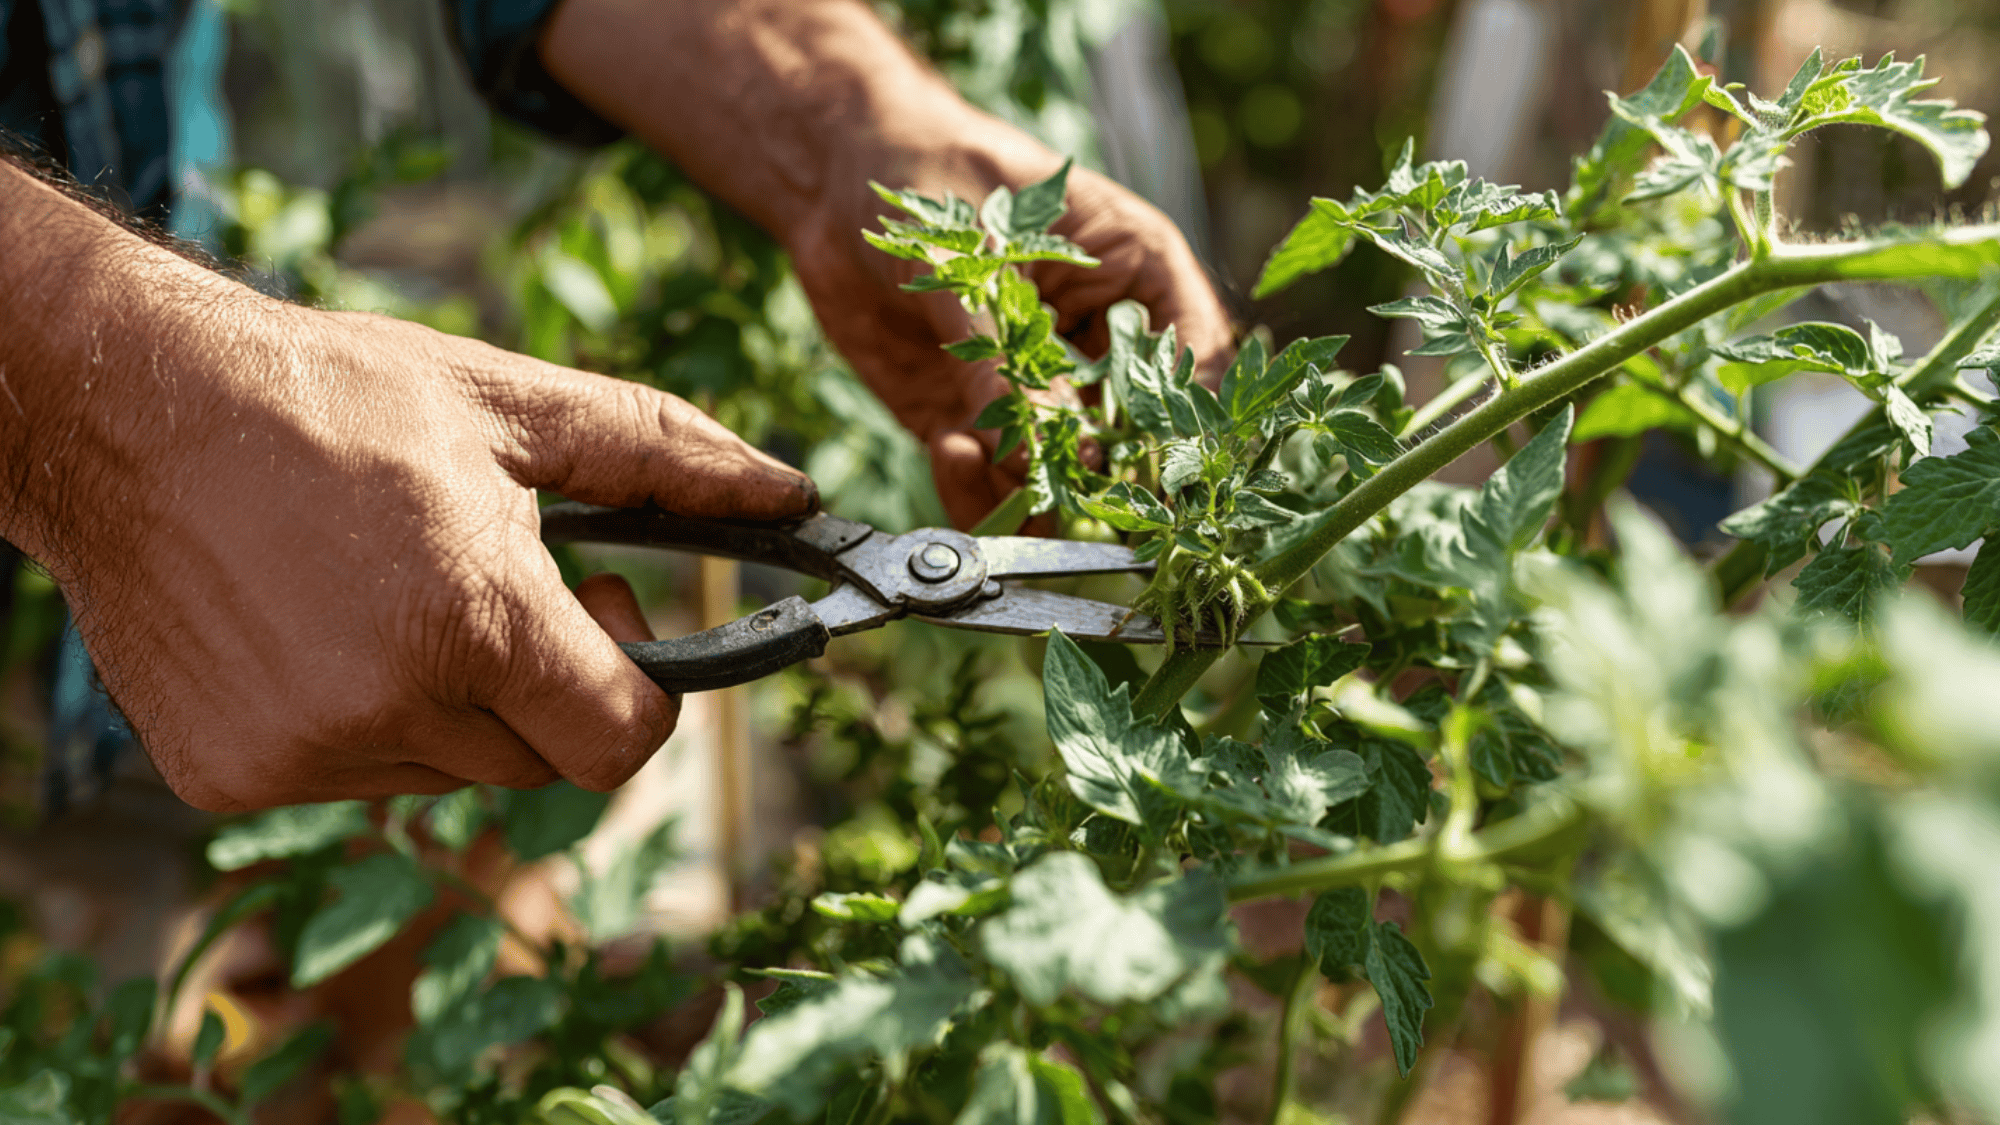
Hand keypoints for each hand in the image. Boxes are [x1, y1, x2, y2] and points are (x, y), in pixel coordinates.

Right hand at [0, 166, 815, 810]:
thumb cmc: (331, 393)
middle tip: (502, 584)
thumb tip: (791, 490)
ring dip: (455, 704)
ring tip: (397, 591)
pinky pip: (354, 780)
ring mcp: (301, 755)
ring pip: (451, 776)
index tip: (611, 614)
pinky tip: (320, 628)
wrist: (125, 409)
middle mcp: (388, 711)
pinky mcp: (229, 777)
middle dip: (550, 686)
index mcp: (474, 622)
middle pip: (543, 762)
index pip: (623, 742)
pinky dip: (364, 723)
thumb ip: (667, 458)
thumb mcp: (513, 405)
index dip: (643, 691)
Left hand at [537, 0, 1231, 530]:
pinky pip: (995, 476)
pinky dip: (978, 486)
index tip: (1166, 463)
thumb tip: (1043, 447)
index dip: (1189, 414)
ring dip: (1036, 488)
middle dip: (1109, 471)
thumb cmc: (926, 170)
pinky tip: (951, 451)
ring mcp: (1036, 381)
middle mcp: (1095, 337)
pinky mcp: (974, 414)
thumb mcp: (974, 256)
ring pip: (1066, 469)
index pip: (1195, 352)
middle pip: (1136, 430)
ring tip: (985, 460)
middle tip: (1074, 492)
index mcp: (1133, 270)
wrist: (830, 177)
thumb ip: (1006, 354)